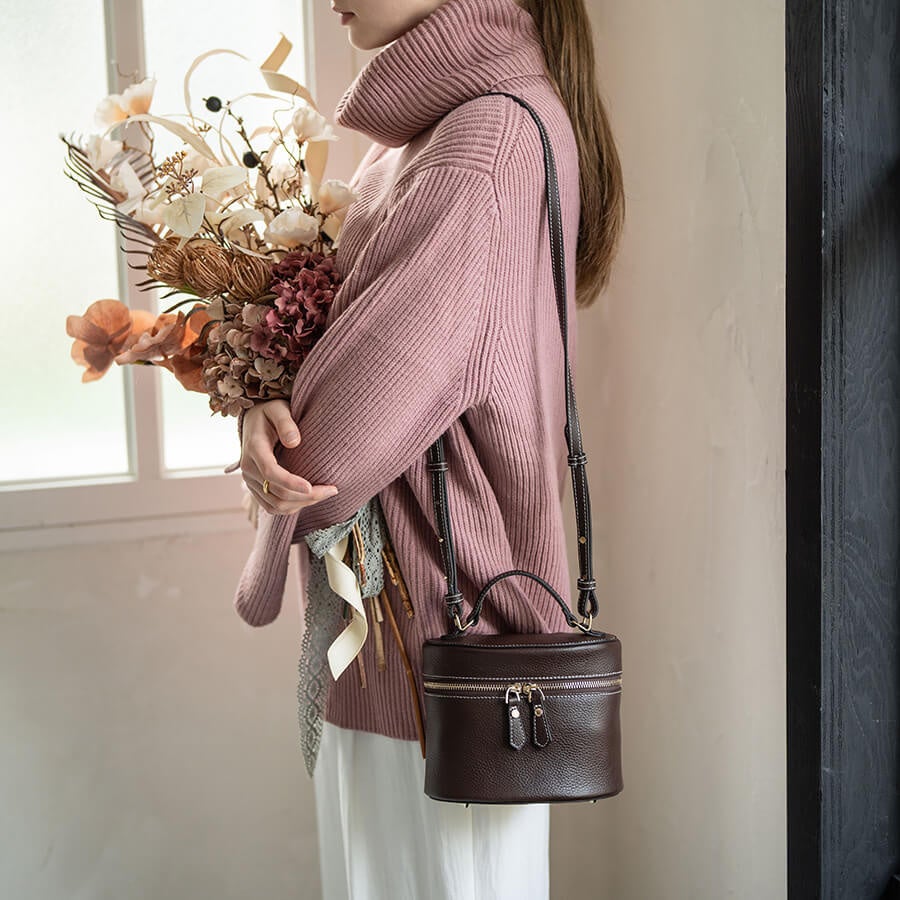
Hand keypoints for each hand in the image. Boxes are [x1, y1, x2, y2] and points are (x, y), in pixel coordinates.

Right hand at [238, 399, 338, 515]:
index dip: (291, 483)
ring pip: (275, 505)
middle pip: (277, 494)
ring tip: (325, 494)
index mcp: (254, 448)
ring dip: (302, 504)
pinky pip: (273, 507)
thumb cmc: (270, 413)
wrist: (254, 421)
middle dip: (306, 496)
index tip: (311, 487)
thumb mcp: (278, 409)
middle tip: (333, 489)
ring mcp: (251, 481)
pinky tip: (311, 498)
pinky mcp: (257, 489)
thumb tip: (294, 442)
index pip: (270, 472)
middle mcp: (248, 469)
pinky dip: (293, 506)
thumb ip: (286, 423)